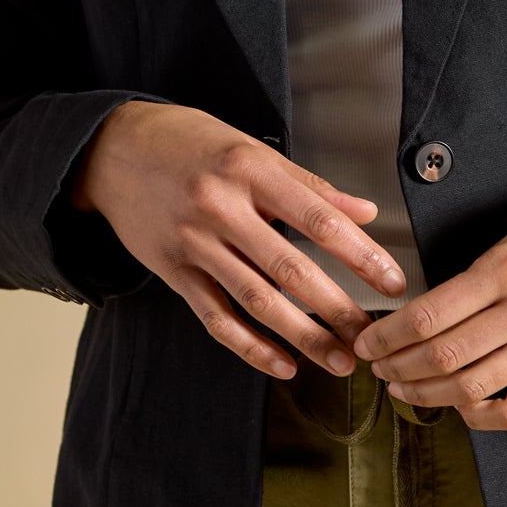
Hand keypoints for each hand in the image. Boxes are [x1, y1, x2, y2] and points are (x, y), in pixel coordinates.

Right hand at [69, 101, 405, 379]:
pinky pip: (216, 319)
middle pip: (290, 269)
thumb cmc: (189, 142)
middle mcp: (221, 208)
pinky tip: (283, 364)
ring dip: (303, 337)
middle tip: (372, 337)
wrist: (114, 149)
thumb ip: (308, 185)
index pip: (317, 219)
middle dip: (337, 309)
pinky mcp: (173, 272)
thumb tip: (363, 213)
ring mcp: (194, 244)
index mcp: (249, 169)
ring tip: (339, 361)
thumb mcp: (250, 147)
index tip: (392, 281)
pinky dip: (251, 348)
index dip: (360, 254)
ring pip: (256, 301)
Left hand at [350, 201, 506, 429]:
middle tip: (378, 368)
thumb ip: (466, 284)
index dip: (389, 335)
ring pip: (474, 386)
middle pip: (446, 355)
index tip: (367, 343)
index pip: (430, 314)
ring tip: (403, 388)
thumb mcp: (505, 244)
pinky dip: (480, 416)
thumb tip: (414, 322)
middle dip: (400, 366)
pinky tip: (458, 408)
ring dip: (428, 394)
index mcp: (504, 270)